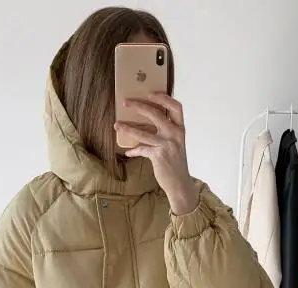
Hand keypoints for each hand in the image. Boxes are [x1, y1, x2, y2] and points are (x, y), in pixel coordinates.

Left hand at [114, 94, 198, 214]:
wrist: (180, 183)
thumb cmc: (176, 163)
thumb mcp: (176, 144)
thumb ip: (167, 133)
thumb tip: (148, 125)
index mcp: (181, 129)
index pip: (176, 107)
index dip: (163, 98)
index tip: (150, 94)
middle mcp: (175, 134)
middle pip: (156, 114)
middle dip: (138, 106)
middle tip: (125, 102)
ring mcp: (167, 144)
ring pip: (143, 133)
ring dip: (128, 128)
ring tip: (117, 125)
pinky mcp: (158, 156)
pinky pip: (141, 149)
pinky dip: (133, 150)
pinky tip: (128, 152)